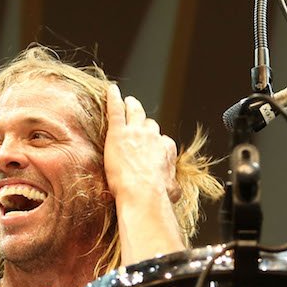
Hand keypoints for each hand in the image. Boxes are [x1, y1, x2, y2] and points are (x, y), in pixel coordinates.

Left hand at [104, 83, 177, 203]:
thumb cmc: (158, 196)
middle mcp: (152, 137)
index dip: (155, 143)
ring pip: (135, 112)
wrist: (143, 194)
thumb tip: (175, 190)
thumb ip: (173, 186)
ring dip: (131, 106)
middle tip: (138, 118)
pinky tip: (111, 90)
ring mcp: (135, 132)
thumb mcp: (173, 191)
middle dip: (144, 121)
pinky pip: (116, 109)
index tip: (150, 147)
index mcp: (166, 149)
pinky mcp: (118, 132)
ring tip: (128, 101)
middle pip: (149, 124)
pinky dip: (114, 98)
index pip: (162, 140)